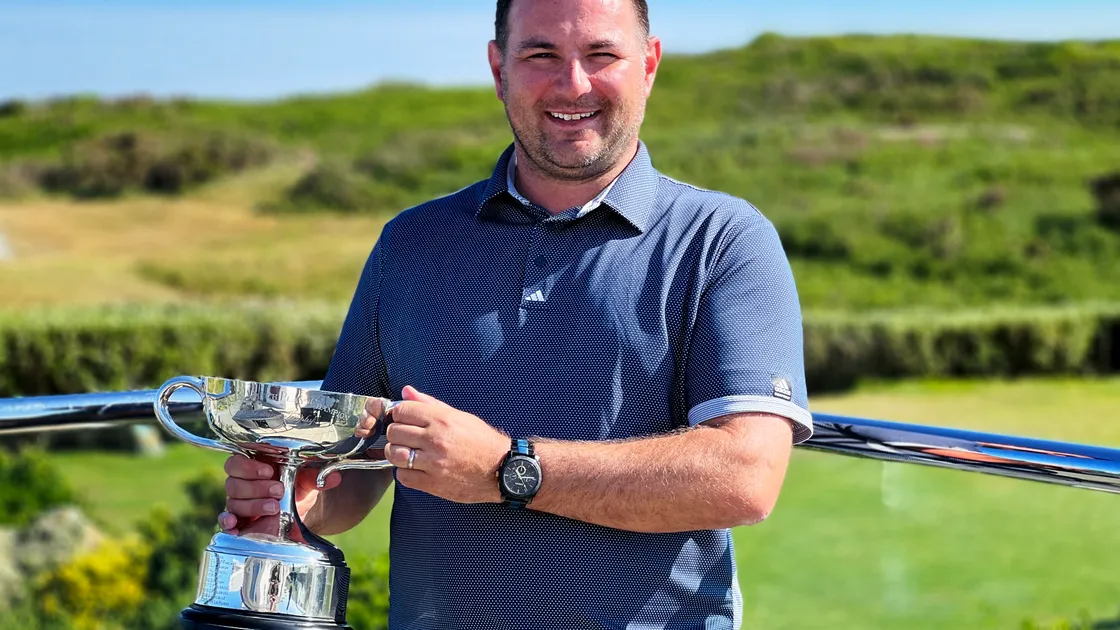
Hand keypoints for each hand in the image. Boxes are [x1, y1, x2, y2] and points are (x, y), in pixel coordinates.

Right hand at [217, 454, 341, 539]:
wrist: (301, 509)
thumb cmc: (298, 486)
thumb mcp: (308, 479)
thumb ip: (318, 476)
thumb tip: (332, 477)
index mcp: (253, 466)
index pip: (236, 462)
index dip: (248, 466)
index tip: (269, 471)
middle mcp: (242, 483)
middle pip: (233, 483)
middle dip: (256, 488)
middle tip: (278, 491)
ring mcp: (239, 503)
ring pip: (233, 502)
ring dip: (253, 505)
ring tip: (274, 508)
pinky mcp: (240, 521)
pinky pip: (225, 520)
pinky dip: (227, 522)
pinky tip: (234, 524)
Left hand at [381, 385, 509, 503]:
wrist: (502, 470)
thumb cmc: (482, 441)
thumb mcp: (460, 416)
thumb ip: (430, 404)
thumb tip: (405, 391)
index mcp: (442, 419)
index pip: (402, 411)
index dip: (399, 414)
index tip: (404, 420)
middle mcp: (436, 439)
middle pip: (394, 432)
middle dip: (397, 433)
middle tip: (406, 437)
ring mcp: (433, 463)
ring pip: (394, 454)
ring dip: (397, 453)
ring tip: (407, 453)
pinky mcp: (432, 483)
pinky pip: (403, 476)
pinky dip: (405, 472)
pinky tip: (415, 468)